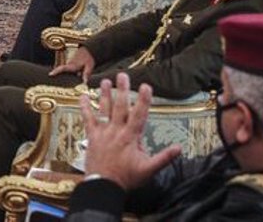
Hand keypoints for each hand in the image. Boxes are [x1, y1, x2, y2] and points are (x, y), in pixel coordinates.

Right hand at [49, 46, 95, 82]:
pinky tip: (74, 75)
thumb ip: (86, 74)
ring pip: (66, 70)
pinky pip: (68, 69)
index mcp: (73, 65)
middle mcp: (69, 64)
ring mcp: (69, 63)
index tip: (50, 74)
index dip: (56, 71)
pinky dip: (68, 72)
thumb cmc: (88, 58)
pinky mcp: (70, 64)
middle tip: (52, 78)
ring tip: (66, 78)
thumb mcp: (89, 66)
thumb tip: (84, 82)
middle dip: (57, 74)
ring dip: (65, 74)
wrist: (88, 50)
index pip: (63, 68)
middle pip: (62, 71)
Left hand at [80, 74, 181, 189]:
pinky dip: (85, 107)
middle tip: (123, 76)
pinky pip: (87, 119)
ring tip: (105, 81)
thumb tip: (179, 148)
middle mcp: (116, 131)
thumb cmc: (126, 178)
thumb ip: (164, 158)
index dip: (143, 100)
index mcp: (130, 137)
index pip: (139, 115)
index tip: (146, 86)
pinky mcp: (92, 136)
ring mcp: (103, 132)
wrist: (103, 185)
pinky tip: (82, 96)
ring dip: (104, 95)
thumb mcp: (149, 170)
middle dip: (122, 90)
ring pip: (104, 110)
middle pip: (120, 107)